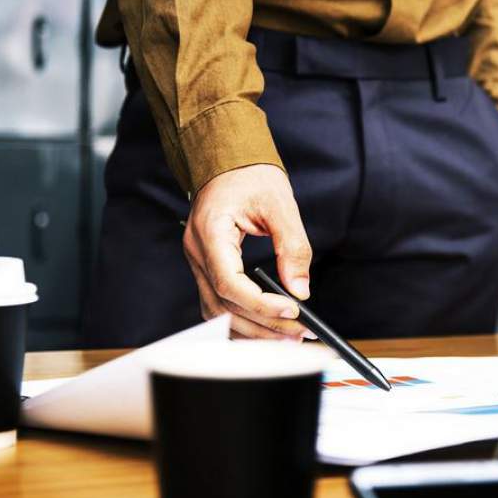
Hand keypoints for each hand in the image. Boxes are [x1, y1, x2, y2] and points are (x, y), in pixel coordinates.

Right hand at [183, 164, 312, 339]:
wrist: (228, 160)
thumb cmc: (249, 175)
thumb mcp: (280, 204)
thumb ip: (292, 247)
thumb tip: (300, 289)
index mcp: (210, 232)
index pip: (229, 283)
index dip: (260, 304)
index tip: (292, 311)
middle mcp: (197, 252)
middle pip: (223, 305)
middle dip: (263, 325)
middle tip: (299, 334)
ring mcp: (198, 262)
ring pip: (217, 312)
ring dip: (252, 330)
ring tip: (287, 338)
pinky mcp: (207, 268)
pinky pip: (218, 304)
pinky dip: (241, 320)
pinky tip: (265, 328)